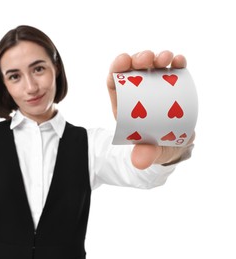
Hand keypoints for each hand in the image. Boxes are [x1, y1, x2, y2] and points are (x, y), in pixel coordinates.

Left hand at [107, 50, 193, 168]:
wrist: (174, 145)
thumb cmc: (154, 146)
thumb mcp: (148, 151)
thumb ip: (143, 155)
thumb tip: (139, 162)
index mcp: (125, 103)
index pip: (116, 81)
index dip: (117, 68)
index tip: (124, 60)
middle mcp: (139, 91)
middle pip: (134, 69)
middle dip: (139, 58)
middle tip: (148, 58)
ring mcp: (156, 85)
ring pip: (154, 66)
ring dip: (158, 57)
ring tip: (166, 58)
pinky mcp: (173, 84)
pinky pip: (174, 70)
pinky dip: (177, 63)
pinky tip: (180, 61)